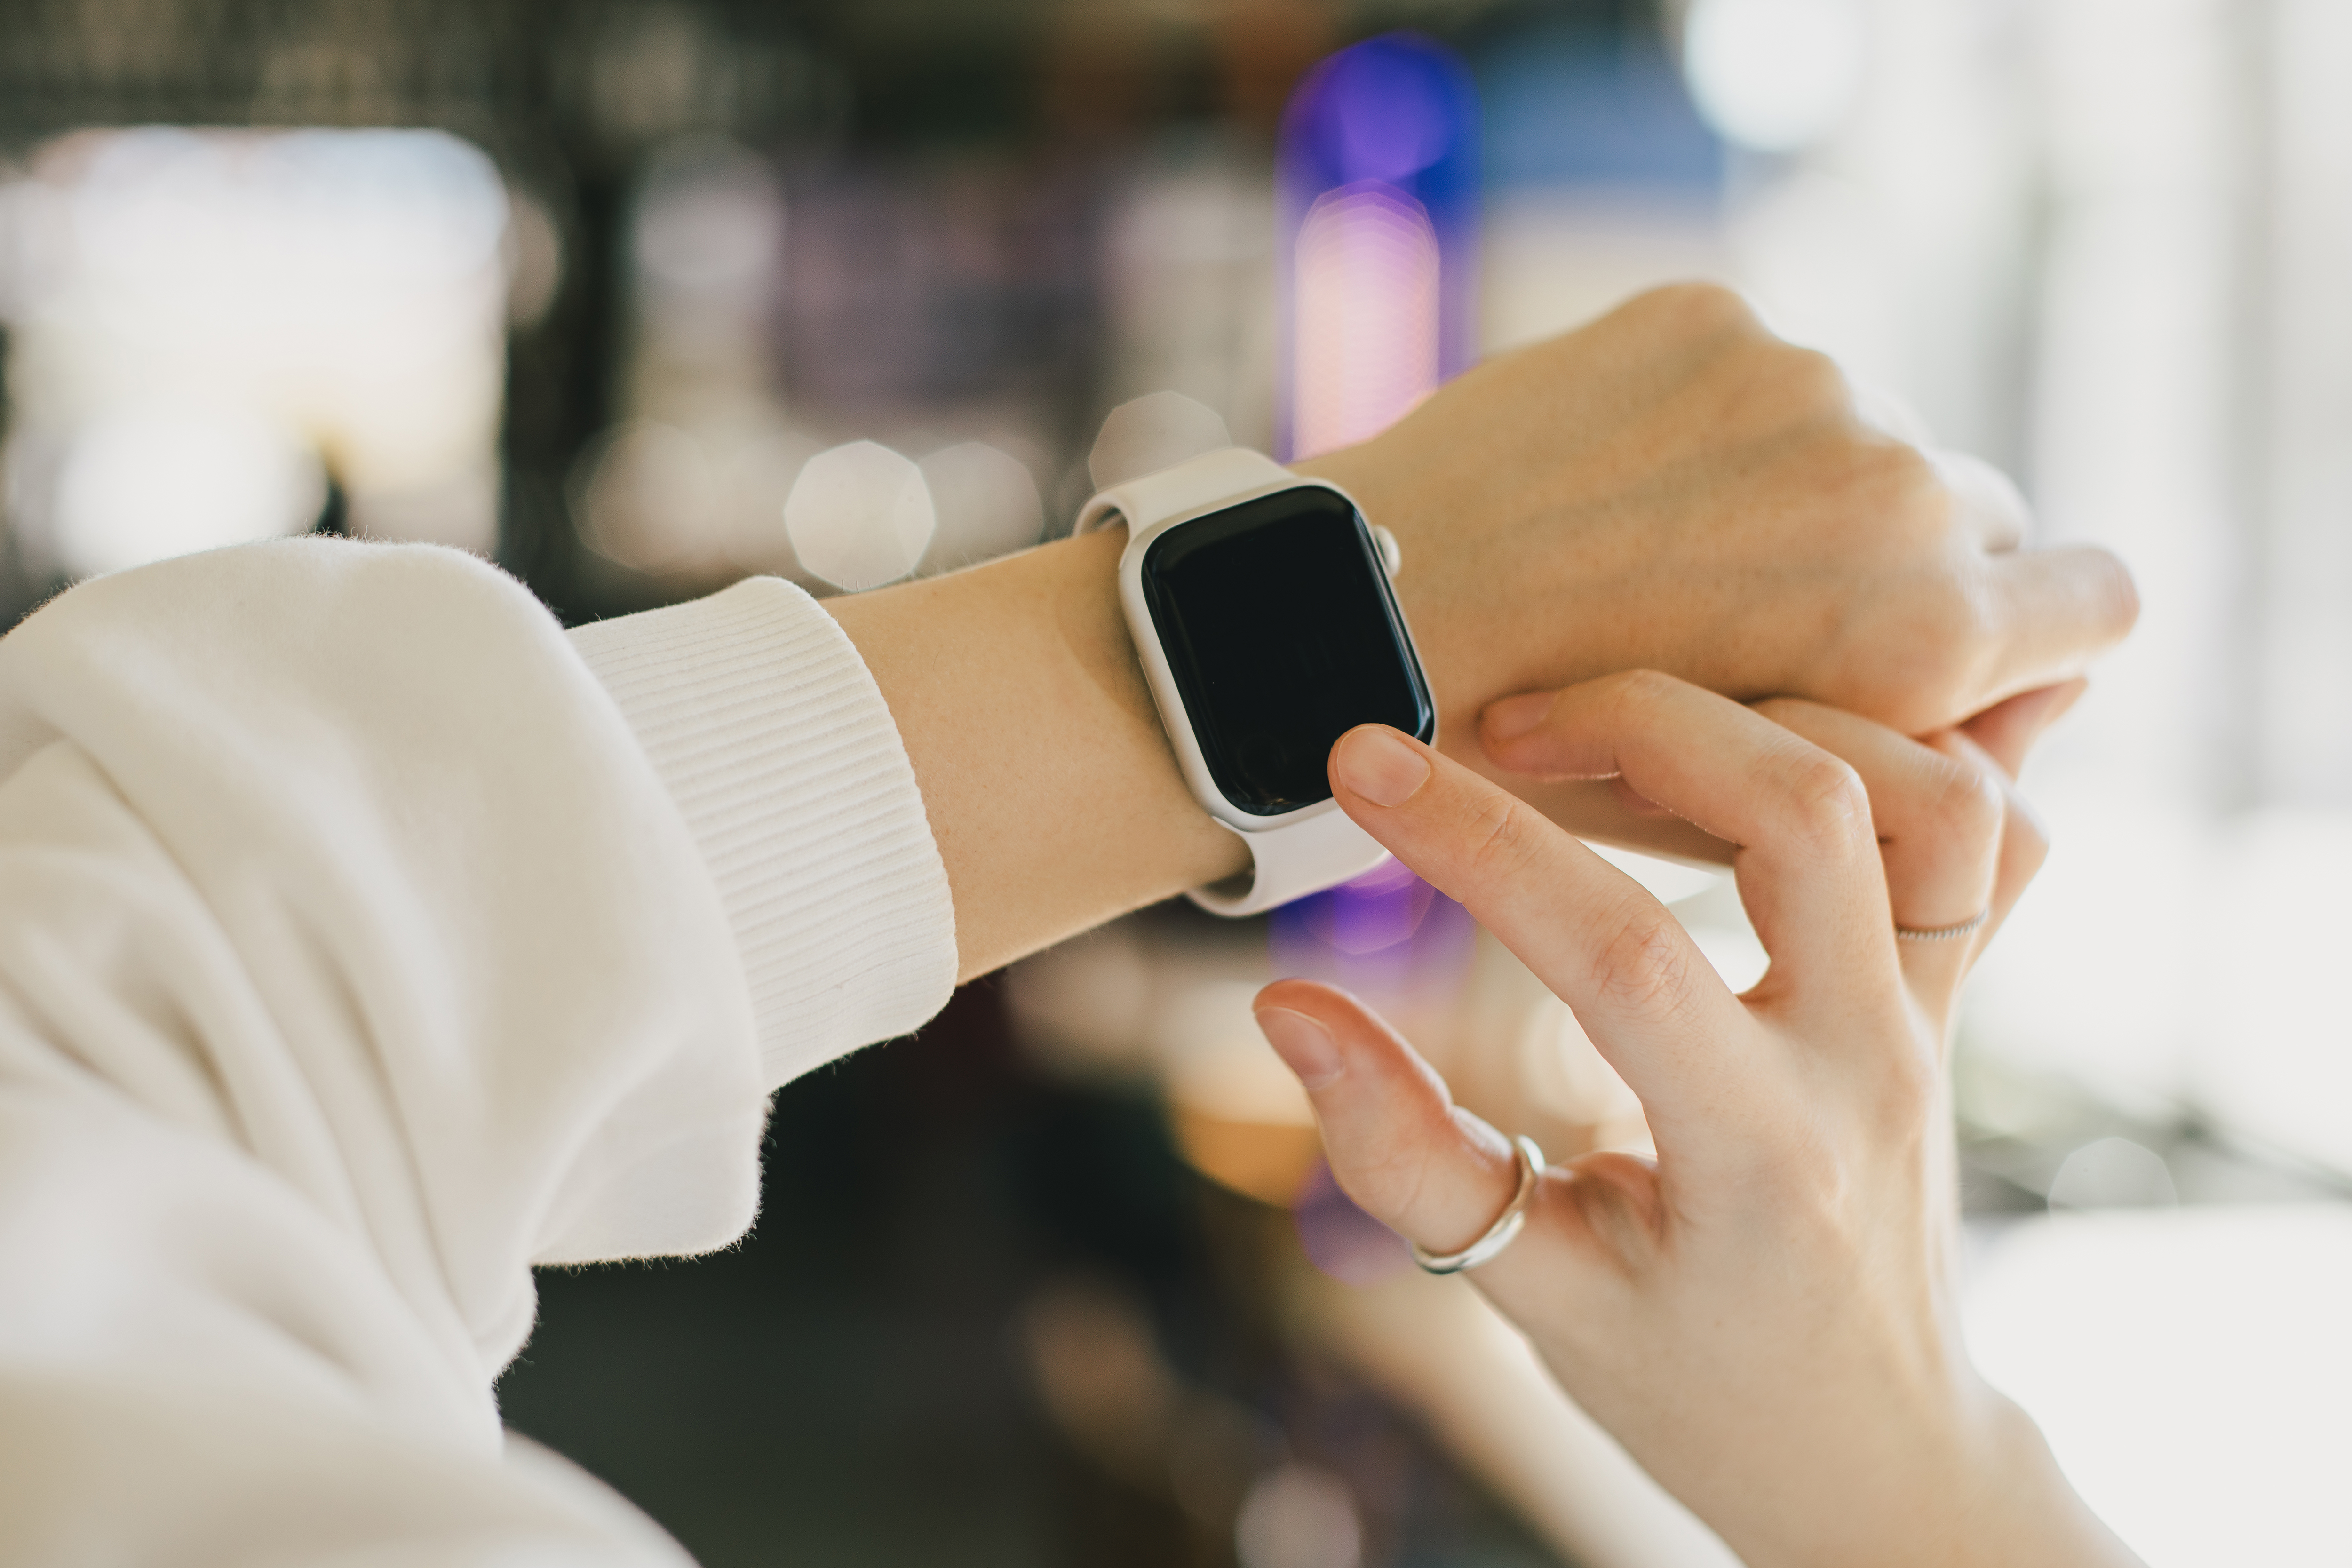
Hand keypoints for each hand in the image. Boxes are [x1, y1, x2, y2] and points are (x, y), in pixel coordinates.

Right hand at [1251, 673, 2140, 1567]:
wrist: (1877, 1454)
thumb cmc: (1699, 1390)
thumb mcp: (1535, 1295)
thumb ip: (1408, 1158)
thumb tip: (1291, 1011)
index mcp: (1760, 1156)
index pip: (1620, 951)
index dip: (1477, 843)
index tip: (1366, 765)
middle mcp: (1870, 1063)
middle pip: (1806, 809)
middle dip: (1637, 719)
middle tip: (1503, 726)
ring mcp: (1934, 1022)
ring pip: (1931, 792)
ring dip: (1778, 717)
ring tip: (1630, 730)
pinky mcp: (1954, 996)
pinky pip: (1993, 831)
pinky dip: (1914, 747)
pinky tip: (1795, 724)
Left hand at [1298, 282, 2136, 749]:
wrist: (1369, 631)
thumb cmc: (1549, 763)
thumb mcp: (1749, 814)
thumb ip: (1912, 754)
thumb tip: (2032, 689)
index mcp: (1930, 637)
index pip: (2099, 600)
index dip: (2040, 626)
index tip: (1955, 648)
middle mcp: (1901, 494)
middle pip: (1979, 511)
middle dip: (1906, 561)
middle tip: (1777, 612)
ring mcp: (1808, 388)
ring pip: (1866, 432)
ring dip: (1806, 485)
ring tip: (1662, 555)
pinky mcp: (1710, 321)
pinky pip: (1764, 369)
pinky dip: (1712, 422)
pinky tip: (1609, 487)